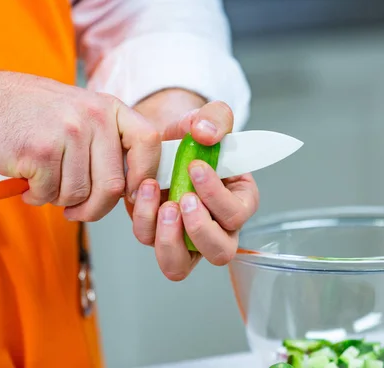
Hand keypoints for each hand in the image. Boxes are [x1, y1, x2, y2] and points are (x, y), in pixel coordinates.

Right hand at [0, 70, 160, 220]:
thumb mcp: (84, 113)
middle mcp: (94, 117)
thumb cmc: (37, 115)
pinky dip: (38, 196)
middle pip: (113, 184)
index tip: (131, 193)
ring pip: (80, 194)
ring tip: (47, 182)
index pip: (148, 142)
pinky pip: (50, 194)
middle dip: (96, 208)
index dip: (145, 174)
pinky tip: (29, 180)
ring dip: (62, 200)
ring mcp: (68, 132)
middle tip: (78, 210)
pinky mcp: (40, 151)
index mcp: (110, 108)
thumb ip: (110, 142)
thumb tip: (135, 188)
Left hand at [126, 90, 259, 280]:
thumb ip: (216, 118)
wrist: (162, 140)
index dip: (217, 196)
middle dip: (200, 228)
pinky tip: (144, 193)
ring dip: (169, 239)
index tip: (196, 167)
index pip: (237, 213)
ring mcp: (185, 237)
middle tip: (184, 199)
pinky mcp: (158, 236)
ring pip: (180, 265)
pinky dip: (145, 223)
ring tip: (163, 206)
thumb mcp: (208, 118)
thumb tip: (205, 133)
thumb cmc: (192, 136)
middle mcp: (216, 226)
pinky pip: (152, 246)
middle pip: (220, 252)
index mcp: (239, 199)